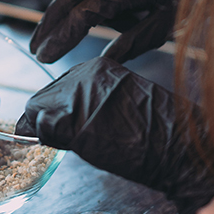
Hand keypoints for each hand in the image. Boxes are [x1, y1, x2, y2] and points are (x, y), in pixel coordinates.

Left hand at [15, 55, 213, 213]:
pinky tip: (78, 145)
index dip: (62, 113)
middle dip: (51, 121)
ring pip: (38, 111)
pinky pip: (41, 127)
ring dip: (50, 131)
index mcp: (98, 67)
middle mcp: (83, 72)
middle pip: (44, 97)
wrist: (174, 147)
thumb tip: (51, 119)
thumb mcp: (119, 106)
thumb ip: (87, 104)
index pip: (59, 88)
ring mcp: (74, 91)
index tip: (76, 128)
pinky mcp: (67, 113)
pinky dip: (49, 140)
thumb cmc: (155, 135)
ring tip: (85, 142)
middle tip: (79, 140)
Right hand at [29, 0, 194, 63]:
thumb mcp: (170, 25)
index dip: (62, 36)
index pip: (85, 13)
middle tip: (35, 47)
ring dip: (78, 12)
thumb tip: (104, 62)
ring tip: (88, 32)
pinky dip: (105, 0)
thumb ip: (134, 42)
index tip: (46, 56)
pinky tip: (125, 12)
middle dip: (51, 20)